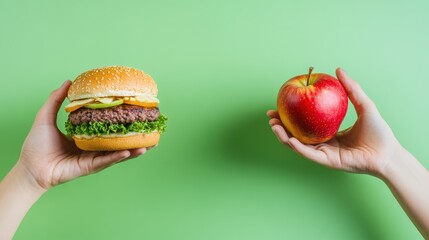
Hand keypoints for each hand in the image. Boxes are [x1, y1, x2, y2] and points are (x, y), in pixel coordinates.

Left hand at [18, 81, 147, 190]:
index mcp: (86, 137)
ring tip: (149, 144)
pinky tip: (129, 151)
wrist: (29, 168)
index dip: (120, 121)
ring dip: (134, 149)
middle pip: (118, 142)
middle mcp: (93, 148)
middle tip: (150, 130)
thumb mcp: (46, 117)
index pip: (107, 128)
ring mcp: (93, 159)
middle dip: (134, 138)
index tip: (133, 113)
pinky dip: (118, 156)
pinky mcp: (89, 167)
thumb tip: (68, 82)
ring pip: (118, 153)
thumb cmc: (36, 146)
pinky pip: (106, 160)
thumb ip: (56, 100)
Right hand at [268, 68, 400, 175]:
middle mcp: (324, 144)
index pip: (306, 124)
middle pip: (297, 135)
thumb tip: (338, 69)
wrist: (388, 153)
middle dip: (281, 127)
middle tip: (271, 117)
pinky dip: (296, 146)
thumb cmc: (379, 132)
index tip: (281, 105)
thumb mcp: (364, 105)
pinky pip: (308, 153)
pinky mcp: (327, 162)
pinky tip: (287, 137)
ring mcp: (324, 154)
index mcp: (329, 133)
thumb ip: (351, 88)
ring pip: (298, 145)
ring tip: (273, 125)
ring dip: (283, 136)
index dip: (292, 115)